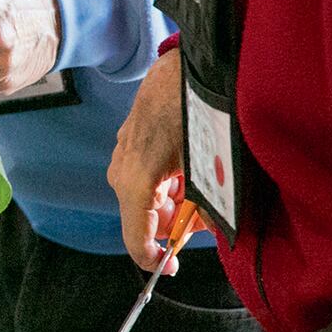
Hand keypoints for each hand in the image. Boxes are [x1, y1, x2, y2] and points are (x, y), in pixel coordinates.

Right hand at [107, 50, 199, 270]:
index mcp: (136, 183)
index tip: (172, 267)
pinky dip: (167, 181)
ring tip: (200, 186)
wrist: (187, 65)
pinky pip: (145, 174)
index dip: (154, 260)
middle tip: (203, 217)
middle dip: (173, 223)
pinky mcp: (129, 139)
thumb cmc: (197, 113)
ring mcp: (122, 154)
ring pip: (146, 195)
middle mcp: (121, 172)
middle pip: (144, 217)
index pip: (136, 239)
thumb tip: (208, 229)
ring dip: (172, 200)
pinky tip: (189, 165)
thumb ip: (208, 207)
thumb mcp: (210, 166)